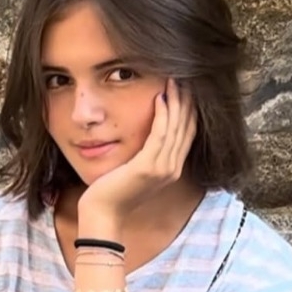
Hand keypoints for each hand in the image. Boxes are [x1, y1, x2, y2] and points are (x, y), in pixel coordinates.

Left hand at [77, 78, 197, 230]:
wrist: (102, 215)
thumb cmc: (112, 192)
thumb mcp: (135, 171)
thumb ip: (146, 156)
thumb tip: (146, 135)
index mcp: (171, 170)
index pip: (188, 133)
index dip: (189, 109)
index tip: (186, 88)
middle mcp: (172, 169)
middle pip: (187, 127)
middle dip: (187, 100)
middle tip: (184, 76)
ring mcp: (162, 169)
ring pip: (176, 128)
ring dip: (176, 102)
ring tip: (173, 80)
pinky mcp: (147, 168)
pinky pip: (160, 135)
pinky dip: (162, 115)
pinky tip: (158, 98)